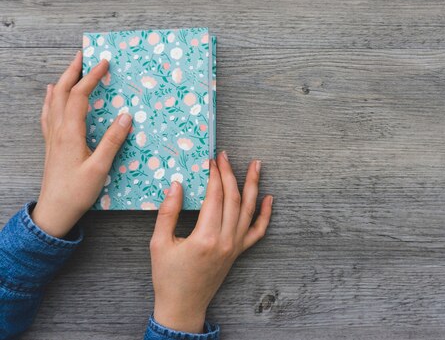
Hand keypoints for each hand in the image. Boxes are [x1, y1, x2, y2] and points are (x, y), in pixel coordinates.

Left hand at [33, 51, 131, 237]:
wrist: (54, 210)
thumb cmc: (78, 191)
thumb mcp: (100, 168)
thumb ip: (112, 141)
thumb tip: (126, 116)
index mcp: (70, 133)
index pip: (79, 96)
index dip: (91, 77)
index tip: (104, 63)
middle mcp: (58, 130)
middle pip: (62, 92)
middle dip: (73, 71)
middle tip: (84, 55)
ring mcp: (52, 137)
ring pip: (54, 101)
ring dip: (63, 81)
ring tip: (71, 68)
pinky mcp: (51, 144)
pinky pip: (48, 113)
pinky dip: (51, 98)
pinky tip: (51, 95)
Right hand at [150, 151, 272, 332]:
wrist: (183, 305)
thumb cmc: (167, 276)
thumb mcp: (159, 243)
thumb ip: (168, 213)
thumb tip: (177, 185)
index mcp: (205, 237)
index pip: (215, 196)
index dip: (214, 175)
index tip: (211, 160)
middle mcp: (225, 240)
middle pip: (234, 198)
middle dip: (230, 173)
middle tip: (225, 156)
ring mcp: (235, 246)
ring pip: (249, 210)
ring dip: (253, 185)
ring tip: (256, 165)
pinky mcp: (239, 252)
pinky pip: (257, 231)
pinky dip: (265, 214)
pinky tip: (269, 198)